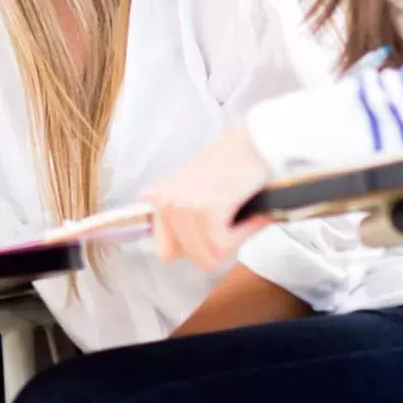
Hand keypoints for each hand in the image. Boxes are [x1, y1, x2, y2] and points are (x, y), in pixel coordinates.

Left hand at [140, 127, 273, 270]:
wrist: (252, 144)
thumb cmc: (226, 165)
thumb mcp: (188, 183)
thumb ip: (170, 201)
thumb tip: (150, 212)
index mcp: (158, 200)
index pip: (167, 253)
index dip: (195, 249)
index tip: (212, 233)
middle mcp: (166, 204)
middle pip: (193, 258)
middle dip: (218, 249)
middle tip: (232, 223)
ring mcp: (185, 207)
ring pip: (210, 255)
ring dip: (233, 242)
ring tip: (241, 217)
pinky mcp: (208, 209)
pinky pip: (223, 246)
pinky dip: (242, 235)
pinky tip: (250, 215)